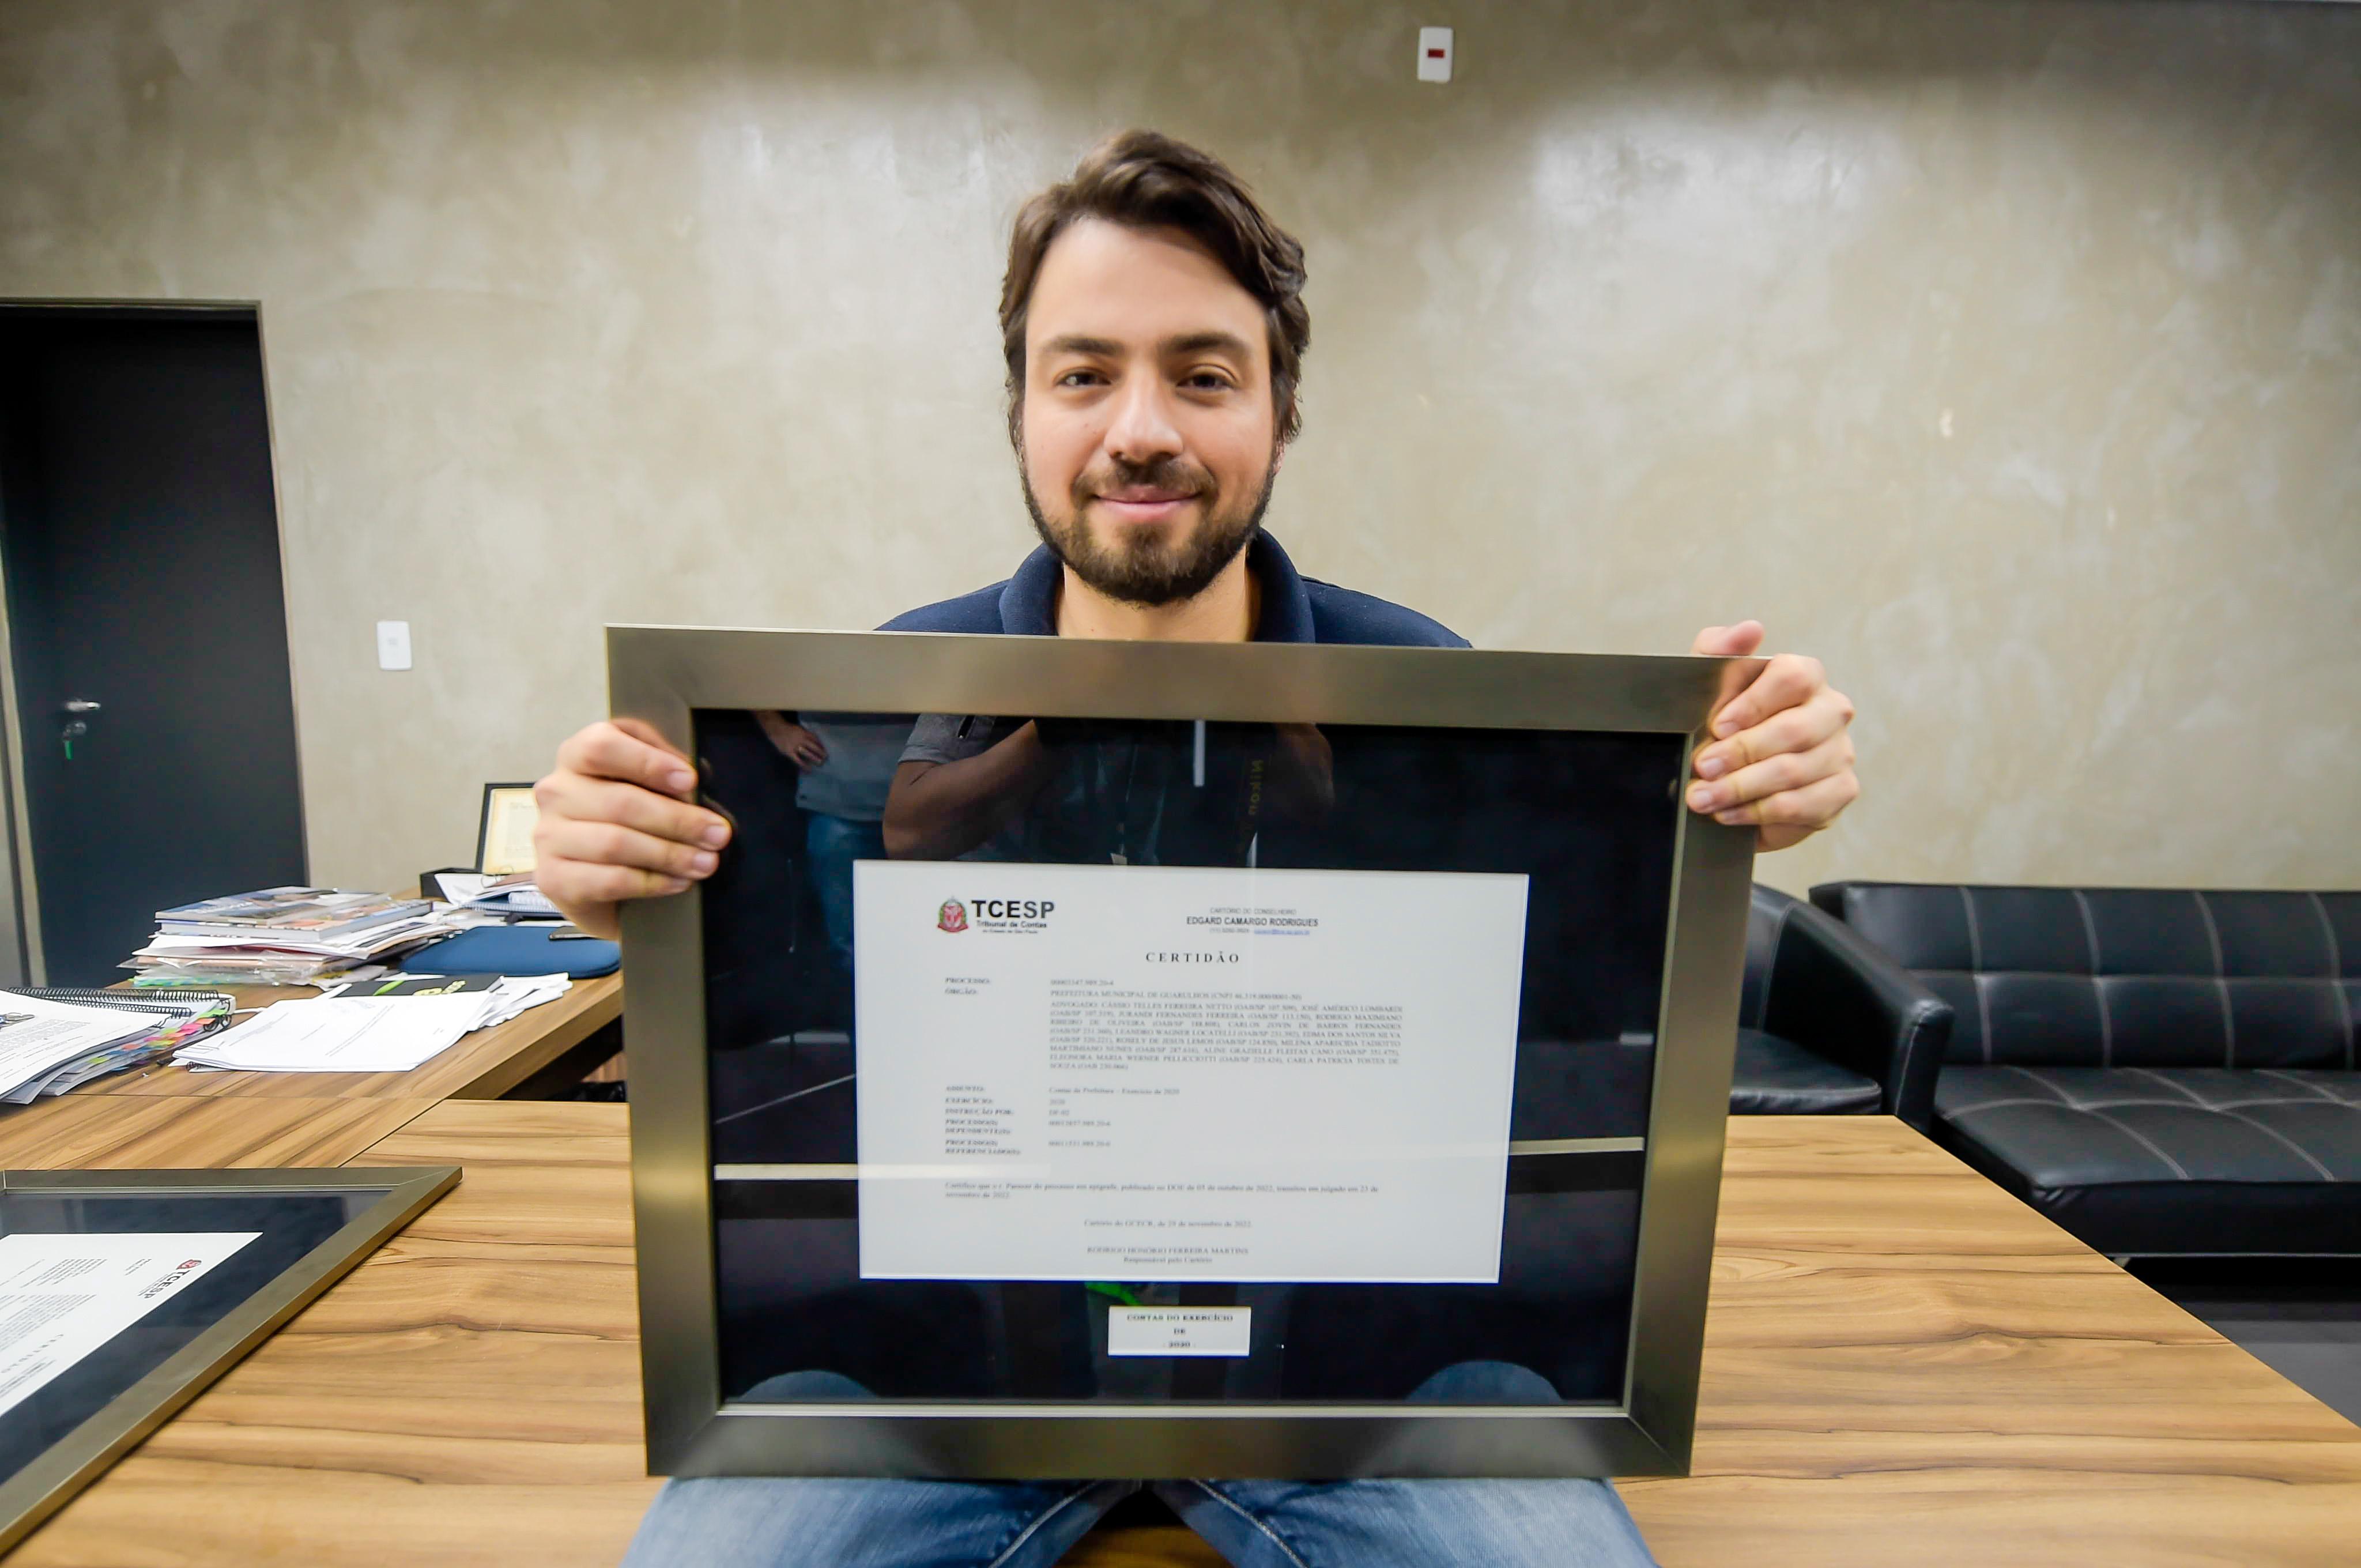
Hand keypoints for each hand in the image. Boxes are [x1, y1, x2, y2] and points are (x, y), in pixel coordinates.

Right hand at [532, 719, 733, 937]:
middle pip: (620, 801)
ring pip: (615, 842)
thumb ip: (661, 766)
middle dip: (678, 819)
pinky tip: (678, 882)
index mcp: (576, 756)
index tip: (690, 779)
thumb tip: (691, 776)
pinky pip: (608, 880)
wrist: (595, 881)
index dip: (648, 762)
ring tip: (706, 862)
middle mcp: (556, 792)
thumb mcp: (644, 781)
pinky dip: (651, 882)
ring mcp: (549, 836)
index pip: (601, 746)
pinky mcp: (553, 878)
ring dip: (670, 854)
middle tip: (717, 834)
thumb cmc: (626, 820)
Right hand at [756, 712, 828, 770]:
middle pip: (813, 747)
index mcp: (804, 733)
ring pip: (807, 753)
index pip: (815, 740)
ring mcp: (795, 745)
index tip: (826, 750)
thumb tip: (816, 743)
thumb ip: (806, 735)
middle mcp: (801, 739)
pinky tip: (809, 770)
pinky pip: (798, 760)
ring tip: (820, 764)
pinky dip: (804, 765)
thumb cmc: (789, 730)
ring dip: (814, 759)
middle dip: (820, 753)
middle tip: (826, 758)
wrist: (776, 729)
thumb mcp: (799, 729)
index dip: (821, 745)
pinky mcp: (789, 752)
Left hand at [1685, 622, 1858, 851]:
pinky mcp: (1840, 791)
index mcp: (1805, 676)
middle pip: (1795, 729)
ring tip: (1704, 797)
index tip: (1718, 726)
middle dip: (1742, 753)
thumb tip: (1750, 629)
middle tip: (1703, 768)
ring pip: (1795, 771)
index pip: (1793, 676)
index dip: (1754, 703)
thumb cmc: (1720, 726)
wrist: (1725, 780)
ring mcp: (1840, 752)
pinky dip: (1759, 812)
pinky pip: (1803, 805)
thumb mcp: (1705, 685)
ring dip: (1741, 788)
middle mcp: (1831, 710)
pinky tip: (1728, 813)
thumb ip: (1718, 650)